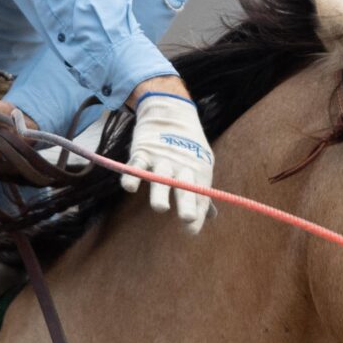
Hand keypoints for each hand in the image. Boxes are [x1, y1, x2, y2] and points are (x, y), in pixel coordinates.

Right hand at [125, 87, 213, 234]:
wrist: (171, 112)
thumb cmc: (187, 147)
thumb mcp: (199, 166)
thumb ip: (201, 193)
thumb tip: (211, 216)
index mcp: (198, 172)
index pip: (200, 196)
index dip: (197, 213)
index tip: (192, 231)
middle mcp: (181, 167)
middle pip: (184, 188)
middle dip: (186, 202)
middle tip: (188, 217)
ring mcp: (162, 159)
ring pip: (160, 179)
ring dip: (160, 193)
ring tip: (161, 207)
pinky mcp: (143, 151)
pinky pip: (137, 165)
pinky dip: (133, 175)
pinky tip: (131, 187)